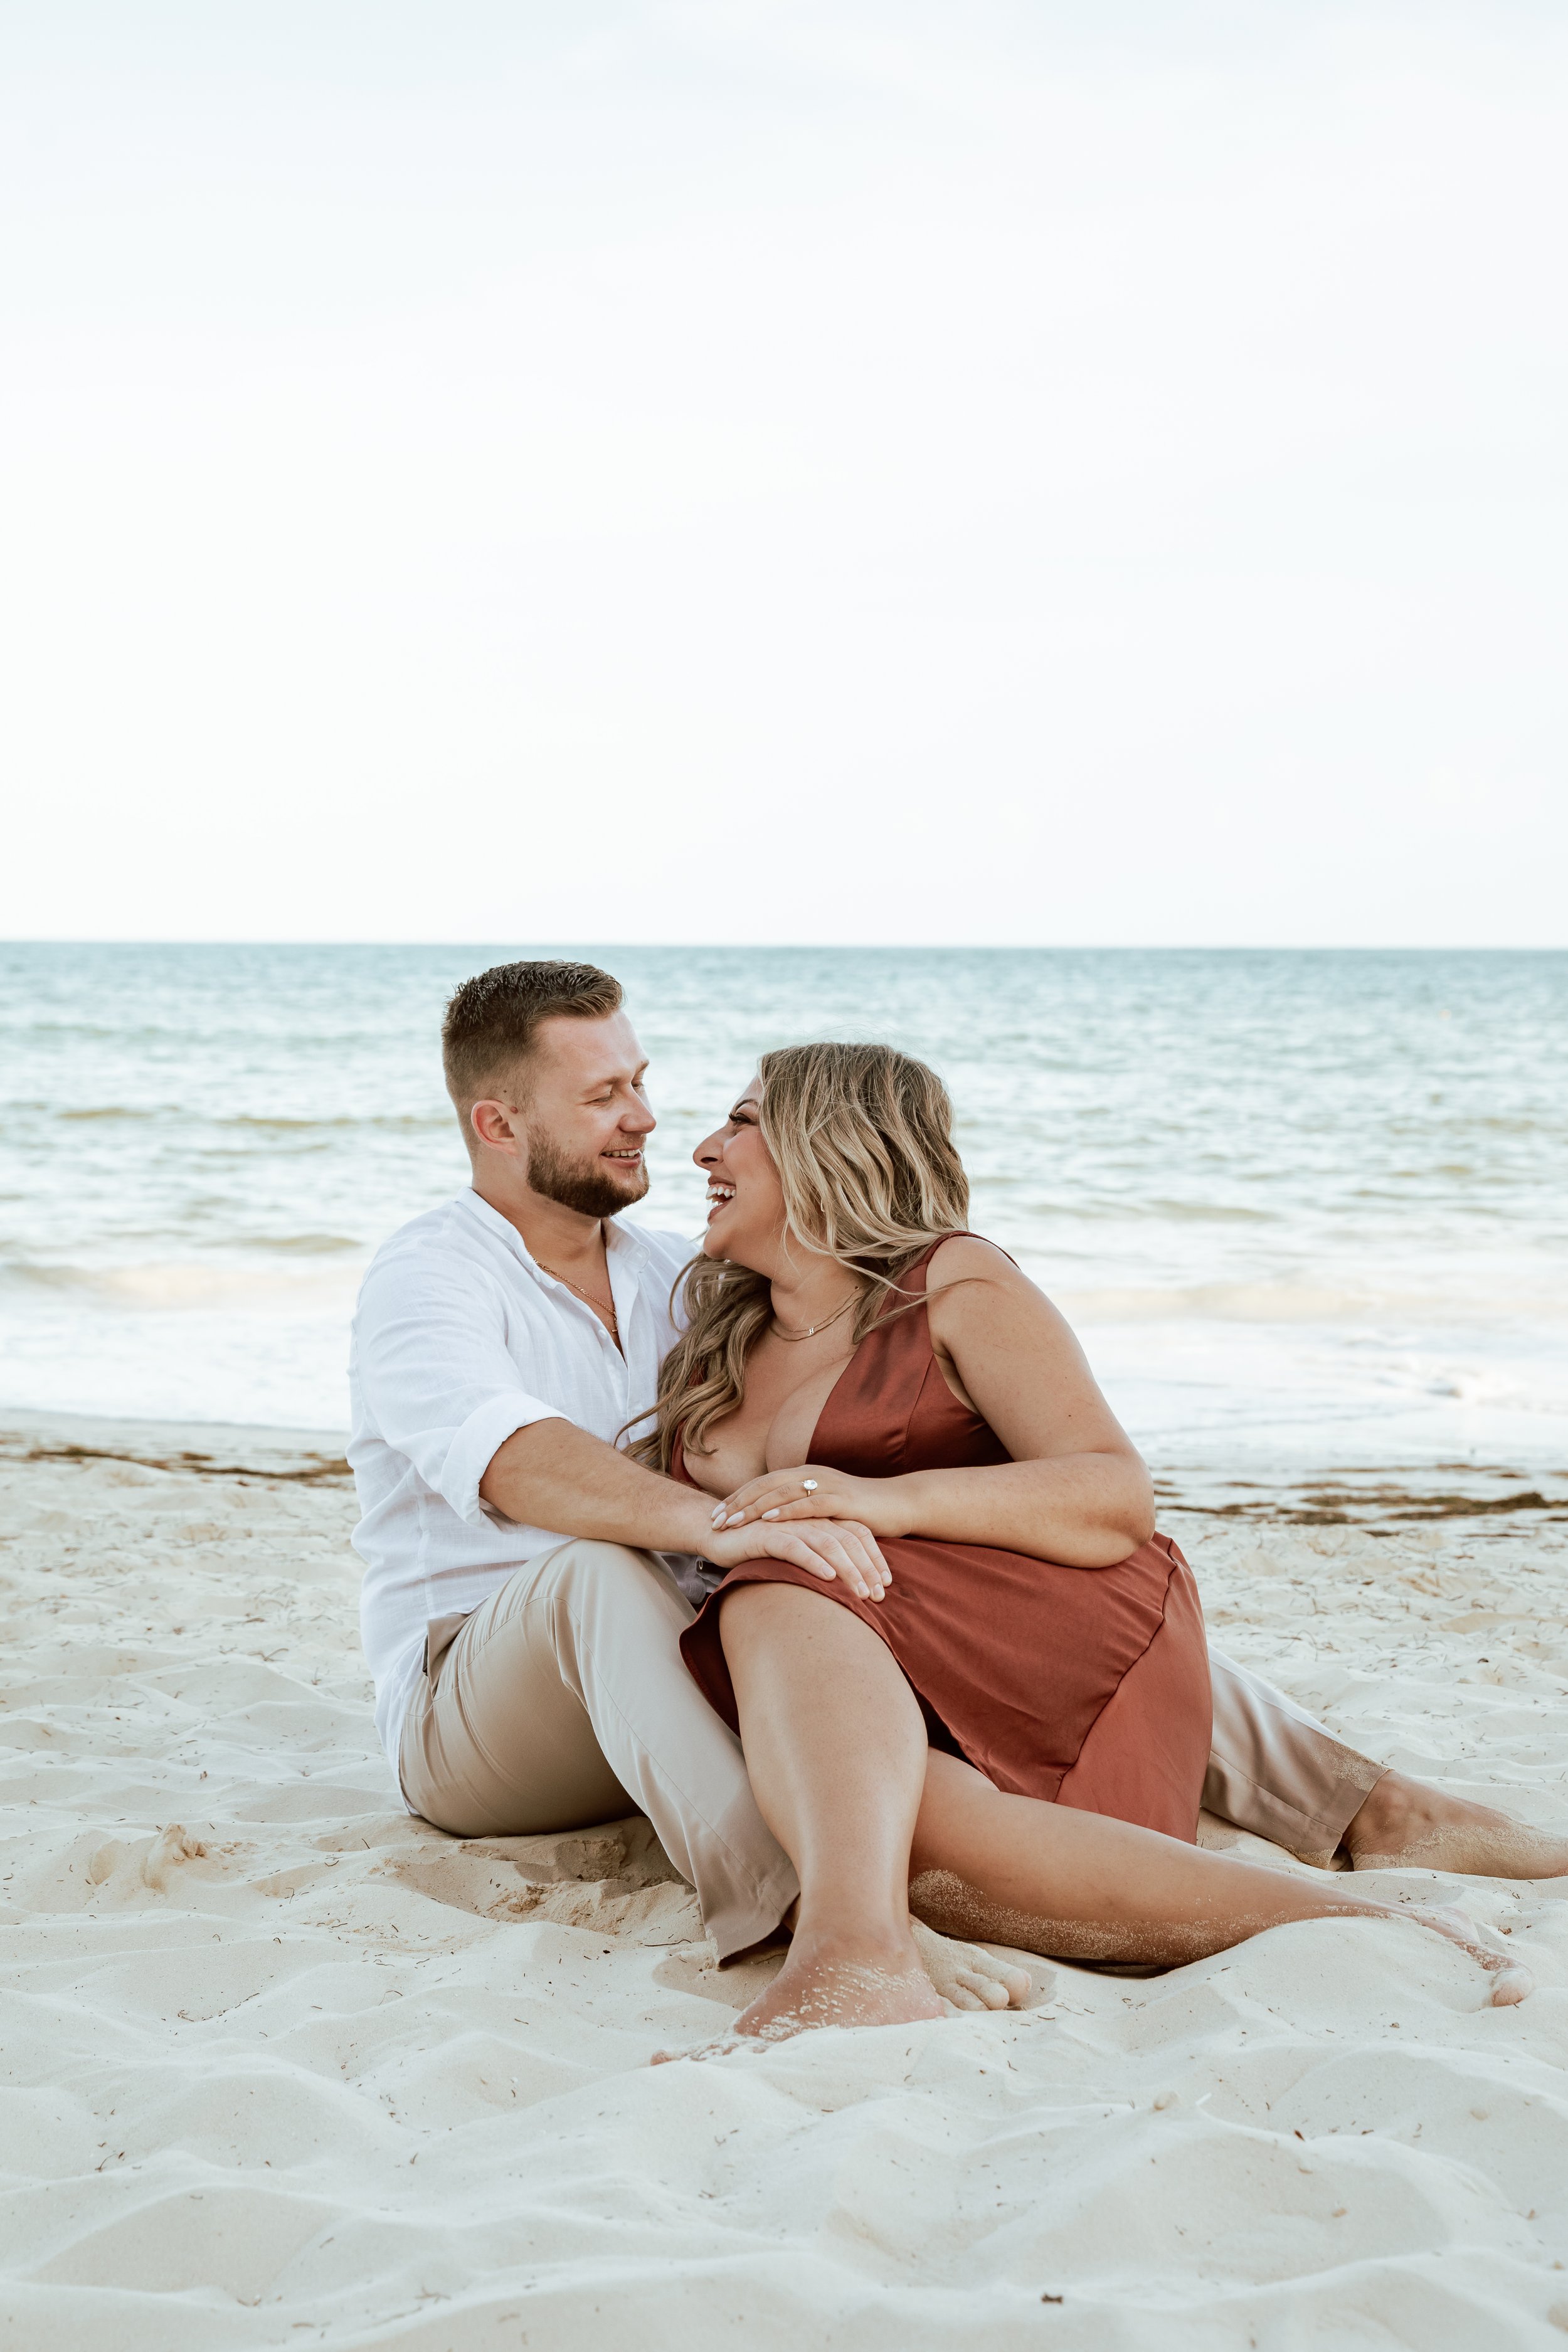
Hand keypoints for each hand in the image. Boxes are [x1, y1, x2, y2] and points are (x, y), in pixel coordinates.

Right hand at [704, 1512, 891, 1602]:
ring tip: (861, 1592)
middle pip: (849, 1540)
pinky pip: (796, 1547)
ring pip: (828, 1543)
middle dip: (867, 1569)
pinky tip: (827, 1577)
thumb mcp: (799, 1550)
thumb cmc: (760, 1546)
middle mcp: (809, 1518)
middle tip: (880, 1596)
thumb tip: (849, 1582)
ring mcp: (790, 1524)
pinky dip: (813, 1562)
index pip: (857, 1533)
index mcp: (820, 1518)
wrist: (719, 1534)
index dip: (875, 1557)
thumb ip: (821, 1556)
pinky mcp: (768, 1535)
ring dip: (848, 1569)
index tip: (887, 1584)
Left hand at [710, 1464, 912, 1540]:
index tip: (714, 1514)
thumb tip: (774, 1527)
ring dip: (753, 1507)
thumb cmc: (861, 1511)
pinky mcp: (841, 1499)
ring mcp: (826, 1484)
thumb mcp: (825, 1509)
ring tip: (731, 1521)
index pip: (763, 1484)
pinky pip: (807, 1504)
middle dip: (737, 1502)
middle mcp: (811, 1475)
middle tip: (714, 1519)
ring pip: (781, 1493)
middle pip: (764, 1486)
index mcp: (805, 1475)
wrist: (899, 1504)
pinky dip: (785, 1511)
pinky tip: (768, 1519)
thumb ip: (801, 1512)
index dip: (738, 1498)